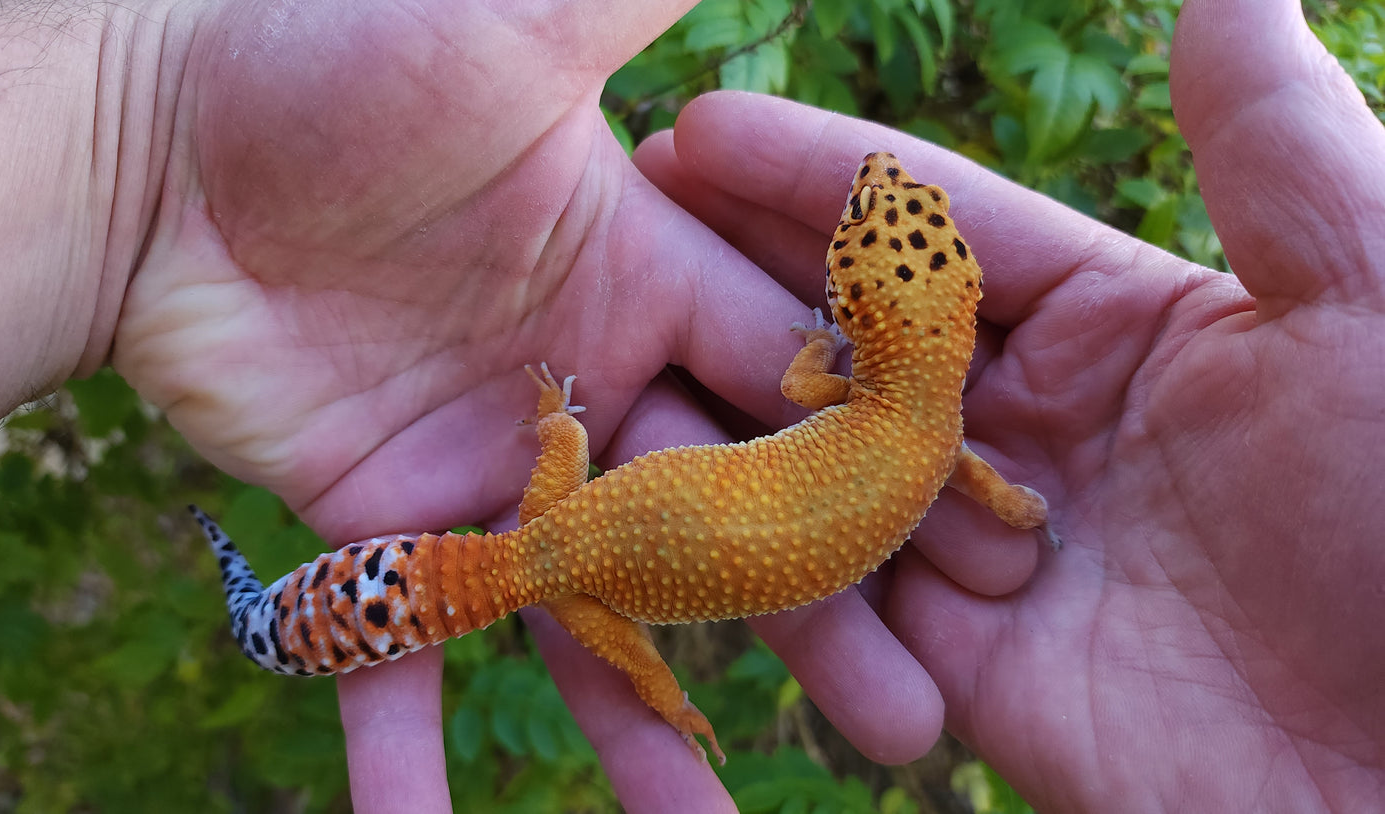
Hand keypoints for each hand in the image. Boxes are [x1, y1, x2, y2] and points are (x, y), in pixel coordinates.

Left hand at [105, 0, 942, 809]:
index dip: (885, 460)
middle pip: (722, 516)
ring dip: (642, 720)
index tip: (979, 551)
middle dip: (812, 619)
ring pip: (590, 611)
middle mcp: (590, 381)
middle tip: (905, 724)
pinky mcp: (391, 521)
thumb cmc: (330, 68)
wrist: (154, 157)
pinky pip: (409, 645)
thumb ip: (634, 6)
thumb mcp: (512, 24)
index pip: (792, 381)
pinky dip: (407, 746)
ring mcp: (495, 468)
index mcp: (644, 276)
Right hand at [636, 0, 1384, 808]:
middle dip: (734, 263)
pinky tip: (654, 503)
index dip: (815, 172)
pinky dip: (751, 551)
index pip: (932, 224)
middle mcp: (1029, 420)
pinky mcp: (953, 656)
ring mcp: (979, 539)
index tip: (701, 127)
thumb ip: (1272, 151)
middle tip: (618, 212)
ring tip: (603, 356)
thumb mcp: (1372, 304)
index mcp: (1117, 318)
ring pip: (819, 455)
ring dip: (716, 406)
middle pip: (851, 326)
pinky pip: (831, 591)